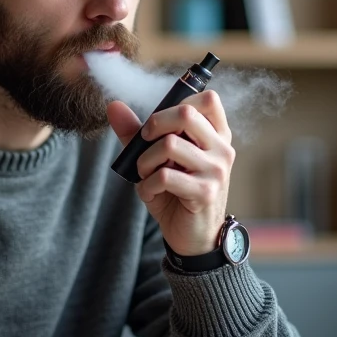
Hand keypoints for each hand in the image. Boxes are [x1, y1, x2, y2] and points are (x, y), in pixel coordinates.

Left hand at [107, 90, 234, 255]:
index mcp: (217, 136)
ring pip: (169, 144)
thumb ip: (137, 132)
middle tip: (144, 143)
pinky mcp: (204, 192)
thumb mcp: (157, 159)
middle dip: (153, 126)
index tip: (158, 124)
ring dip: (145, 161)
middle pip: (186, 114)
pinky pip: (164, 176)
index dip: (175, 104)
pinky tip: (149, 193)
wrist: (193, 237)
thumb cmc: (176, 193)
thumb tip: (114, 106)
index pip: (207, 99)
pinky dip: (146, 185)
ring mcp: (216, 171)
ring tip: (145, 174)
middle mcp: (222, 149)